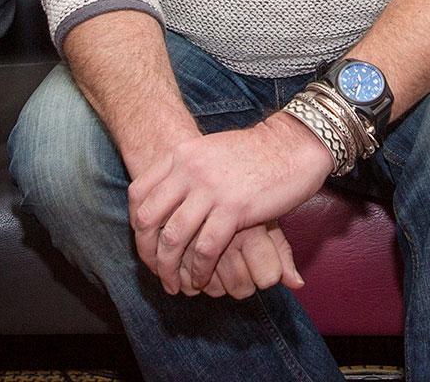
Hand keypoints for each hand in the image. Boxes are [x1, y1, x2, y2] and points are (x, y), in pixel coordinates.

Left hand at [128, 114, 331, 293]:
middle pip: (149, 219)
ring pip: (173, 238)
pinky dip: (199, 269)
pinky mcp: (234, 208)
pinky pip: (205, 248)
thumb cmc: (255, 152)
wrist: (293, 145)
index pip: (139, 194)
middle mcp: (189, 170)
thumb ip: (187, 170)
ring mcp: (210, 189)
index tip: (146, 242)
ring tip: (174, 284)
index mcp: (181, 155)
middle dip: (147, 251)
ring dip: (169, 268)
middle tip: (155, 270)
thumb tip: (169, 195)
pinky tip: (202, 279)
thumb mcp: (210, 152)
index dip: (137, 225)